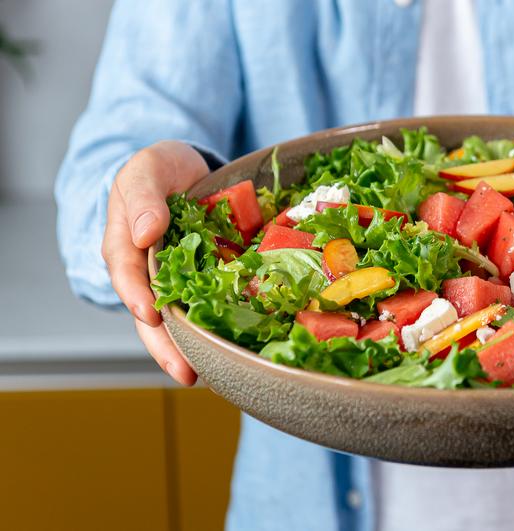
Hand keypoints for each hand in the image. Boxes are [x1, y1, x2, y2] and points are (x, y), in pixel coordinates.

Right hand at [101, 141, 208, 384]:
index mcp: (126, 244)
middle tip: (184, 372)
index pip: (127, 273)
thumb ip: (144, 197)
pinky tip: (235, 350)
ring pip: (178, 320)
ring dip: (191, 350)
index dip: (137, 295)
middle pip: (149, 313)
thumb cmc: (160, 170)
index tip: (151, 314)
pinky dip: (219, 328)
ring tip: (205, 377)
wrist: (187, 169)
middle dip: (165, 345)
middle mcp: (148, 270)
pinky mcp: (205, 282)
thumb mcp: (148, 169)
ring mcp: (177, 280)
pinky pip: (210, 308)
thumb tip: (146, 232)